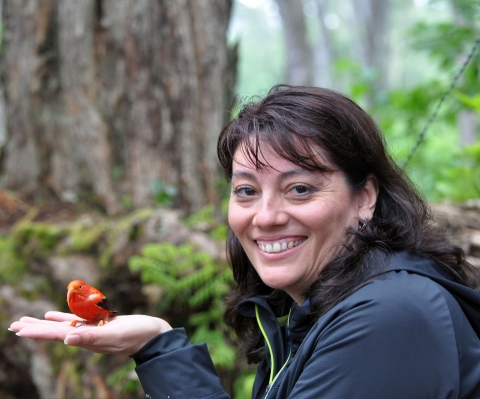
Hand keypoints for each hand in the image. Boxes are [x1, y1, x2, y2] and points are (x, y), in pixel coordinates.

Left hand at [9, 311, 171, 355]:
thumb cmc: (137, 335)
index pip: (57, 335)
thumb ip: (93, 337)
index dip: (37, 332)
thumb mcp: (115, 335)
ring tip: (26, 321)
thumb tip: (67, 339)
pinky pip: (76, 319)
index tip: (19, 330)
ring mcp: (92, 329)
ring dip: (44, 323)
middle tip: (14, 325)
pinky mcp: (99, 323)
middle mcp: (86, 336)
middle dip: (34, 328)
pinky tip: (52, 314)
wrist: (153, 335)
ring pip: (62, 325)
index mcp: (87, 339)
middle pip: (55, 331)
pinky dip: (63, 317)